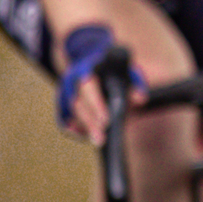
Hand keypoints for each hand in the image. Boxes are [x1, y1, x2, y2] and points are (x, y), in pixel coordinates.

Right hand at [56, 25, 143, 140]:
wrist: (92, 61)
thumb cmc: (114, 70)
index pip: (89, 88)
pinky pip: (62, 118)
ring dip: (83, 127)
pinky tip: (83, 135)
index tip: (106, 121)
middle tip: (101, 139)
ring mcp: (64, 91)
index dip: (96, 105)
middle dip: (89, 122)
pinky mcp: (62, 102)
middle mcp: (72, 80)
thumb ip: (135, 83)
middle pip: (77, 104)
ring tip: (98, 140)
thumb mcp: (126, 71)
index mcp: (87, 69)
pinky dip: (71, 128)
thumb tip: (141, 99)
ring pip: (69, 112)